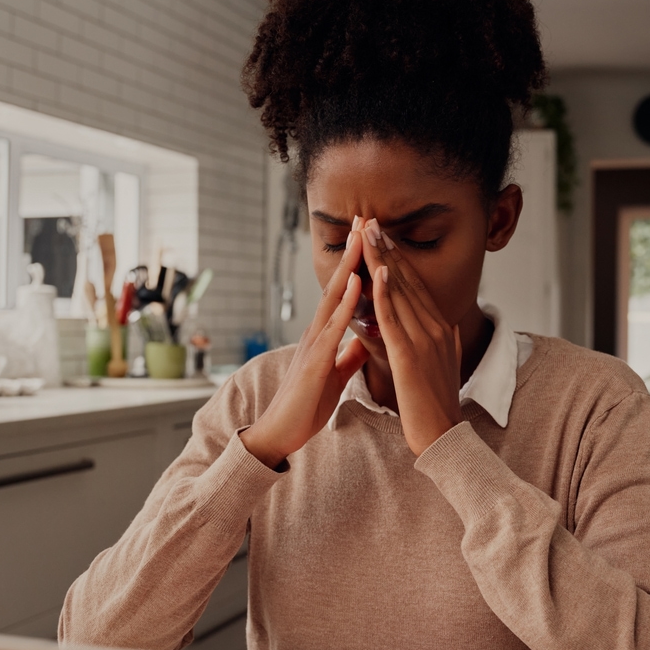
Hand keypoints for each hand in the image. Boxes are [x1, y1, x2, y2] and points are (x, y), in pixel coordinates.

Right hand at [239, 218, 369, 468]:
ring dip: (348, 265)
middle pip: (337, 283)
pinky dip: (347, 301)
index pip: (343, 292)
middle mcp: (316, 331)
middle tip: (362, 217)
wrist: (282, 433)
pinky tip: (358, 282)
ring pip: (334, 296)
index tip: (367, 237)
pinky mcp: (315, 359)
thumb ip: (348, 354)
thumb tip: (363, 338)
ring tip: (361, 236)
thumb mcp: (335, 374)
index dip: (355, 265)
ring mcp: (314, 343)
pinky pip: (333, 325)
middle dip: (350, 251)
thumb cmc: (306, 405)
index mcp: (323, 335)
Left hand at [362, 218, 463, 455]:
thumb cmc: (435, 405)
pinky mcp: (410, 356)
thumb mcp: (439, 364)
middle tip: (371, 219)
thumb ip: (439, 342)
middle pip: (407, 280)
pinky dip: (385, 293)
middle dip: (388, 248)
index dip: (397, 257)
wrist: (443, 436)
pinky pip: (394, 318)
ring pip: (399, 292)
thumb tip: (442, 326)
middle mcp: (435, 328)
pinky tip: (376, 272)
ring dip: (383, 260)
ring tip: (369, 232)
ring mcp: (424, 340)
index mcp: (439, 328)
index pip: (414, 285)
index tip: (383, 233)